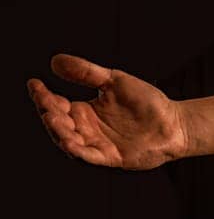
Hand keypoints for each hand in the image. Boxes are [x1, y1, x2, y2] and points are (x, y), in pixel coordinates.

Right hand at [25, 54, 188, 170]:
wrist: (174, 122)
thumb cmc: (147, 102)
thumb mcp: (114, 81)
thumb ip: (87, 73)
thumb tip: (56, 61)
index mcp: (84, 111)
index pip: (55, 105)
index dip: (43, 96)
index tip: (35, 83)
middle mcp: (86, 129)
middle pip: (58, 123)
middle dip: (48, 112)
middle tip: (45, 101)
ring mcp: (96, 144)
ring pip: (68, 140)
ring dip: (58, 131)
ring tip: (53, 118)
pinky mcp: (109, 157)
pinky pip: (88, 156)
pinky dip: (77, 150)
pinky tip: (69, 141)